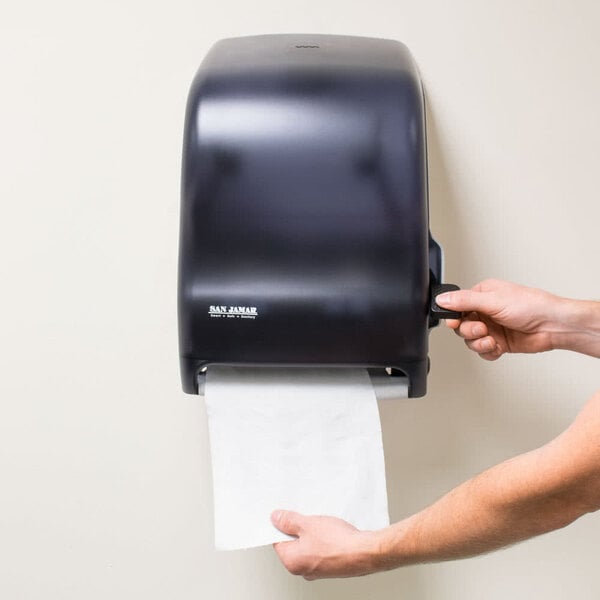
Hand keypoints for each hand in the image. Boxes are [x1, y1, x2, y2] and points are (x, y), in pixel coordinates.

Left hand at [270, 510, 380, 579]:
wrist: (364, 553)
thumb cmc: (337, 543)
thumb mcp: (307, 524)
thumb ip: (289, 521)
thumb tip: (276, 519)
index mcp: (291, 562)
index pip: (278, 541)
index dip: (281, 525)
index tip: (285, 515)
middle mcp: (303, 570)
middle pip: (293, 544)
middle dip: (298, 529)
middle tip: (306, 517)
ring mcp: (318, 569)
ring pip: (309, 546)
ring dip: (312, 533)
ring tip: (321, 523)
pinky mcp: (331, 566)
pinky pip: (321, 550)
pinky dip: (323, 539)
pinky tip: (331, 531)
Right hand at [436, 279, 560, 359]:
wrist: (553, 326)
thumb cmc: (532, 306)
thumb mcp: (492, 300)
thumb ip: (464, 301)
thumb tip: (442, 299)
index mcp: (482, 295)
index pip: (457, 306)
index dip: (454, 317)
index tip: (454, 322)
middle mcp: (485, 311)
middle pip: (461, 326)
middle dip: (470, 331)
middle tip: (482, 329)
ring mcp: (492, 328)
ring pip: (470, 340)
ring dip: (479, 342)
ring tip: (491, 340)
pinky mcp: (499, 343)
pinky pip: (483, 351)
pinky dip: (488, 351)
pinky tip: (497, 347)